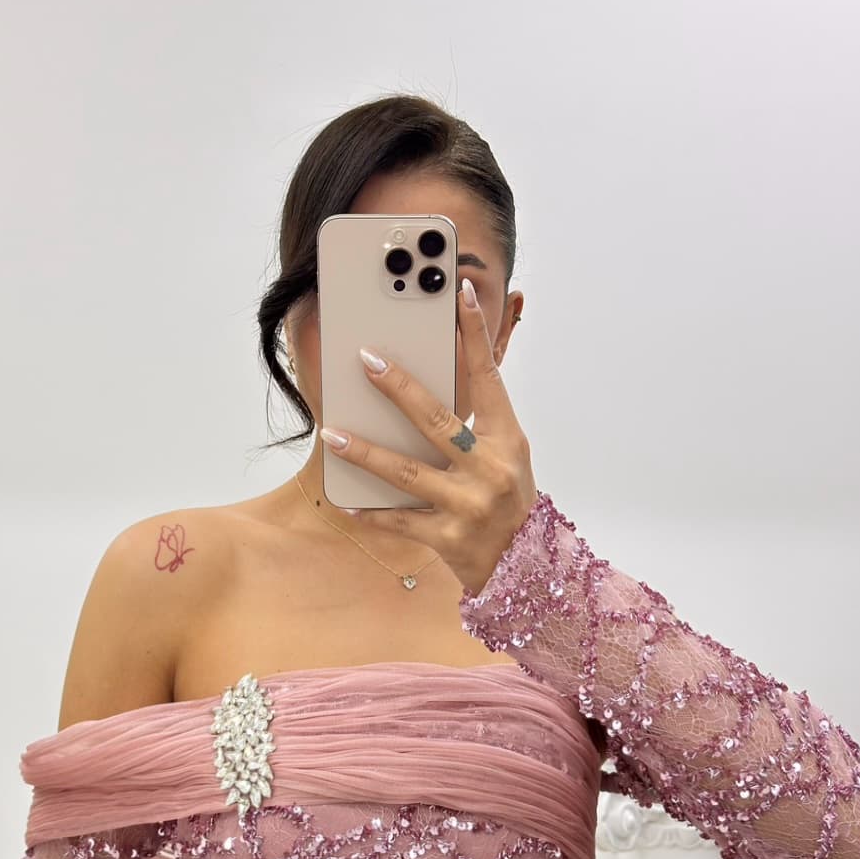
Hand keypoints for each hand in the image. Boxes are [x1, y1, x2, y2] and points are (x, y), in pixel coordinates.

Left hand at [318, 277, 538, 596]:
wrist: (527, 565)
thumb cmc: (508, 498)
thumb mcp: (506, 453)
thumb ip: (476, 418)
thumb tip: (435, 378)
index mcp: (507, 439)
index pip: (489, 377)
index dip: (476, 334)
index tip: (459, 293)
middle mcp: (489, 469)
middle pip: (437, 421)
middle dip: (399, 388)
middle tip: (366, 361)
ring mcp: (468, 505)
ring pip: (408, 473)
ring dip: (366, 452)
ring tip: (332, 434)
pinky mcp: (448, 538)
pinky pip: (400, 522)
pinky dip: (372, 513)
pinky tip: (345, 501)